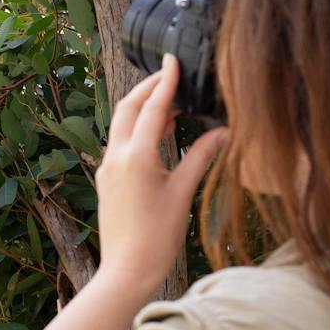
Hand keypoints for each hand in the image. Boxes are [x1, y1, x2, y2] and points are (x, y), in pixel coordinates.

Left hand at [95, 55, 227, 295]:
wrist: (126, 271)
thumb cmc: (157, 238)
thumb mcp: (183, 193)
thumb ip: (201, 157)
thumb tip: (223, 132)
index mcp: (137, 157)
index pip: (153, 107)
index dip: (165, 81)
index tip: (173, 59)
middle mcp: (116, 157)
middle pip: (128, 107)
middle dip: (148, 87)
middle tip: (170, 75)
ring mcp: (107, 167)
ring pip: (121, 123)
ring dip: (142, 107)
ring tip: (170, 102)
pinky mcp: (106, 179)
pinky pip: (120, 141)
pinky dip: (137, 128)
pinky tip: (157, 133)